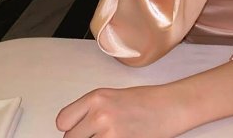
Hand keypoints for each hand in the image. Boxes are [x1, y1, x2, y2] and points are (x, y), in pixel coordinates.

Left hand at [56, 84, 185, 137]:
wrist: (170, 107)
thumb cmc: (145, 101)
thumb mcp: (112, 98)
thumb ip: (90, 111)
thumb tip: (74, 129)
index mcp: (96, 97)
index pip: (62, 121)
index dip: (70, 128)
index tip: (77, 129)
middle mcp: (100, 115)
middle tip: (97, 134)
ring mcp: (110, 134)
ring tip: (111, 135)